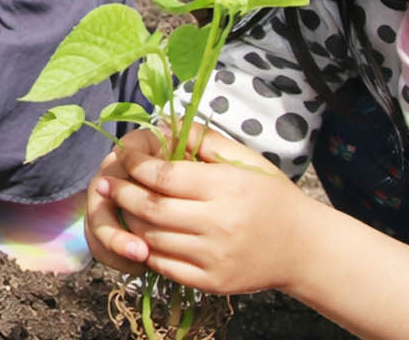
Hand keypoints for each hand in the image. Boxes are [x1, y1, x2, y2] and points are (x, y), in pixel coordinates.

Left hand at [93, 123, 314, 295]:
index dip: (136, 164)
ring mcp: (213, 257)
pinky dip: (146, 250)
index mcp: (226, 188)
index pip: (165, 176)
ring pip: (152, 238)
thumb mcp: (246, 160)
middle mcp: (219, 224)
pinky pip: (164, 266)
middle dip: (122, 193)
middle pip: (151, 209)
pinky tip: (138, 236)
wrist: (303, 248)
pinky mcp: (210, 282)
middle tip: (105, 182)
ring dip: (129, 222)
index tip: (123, 155)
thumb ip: (205, 141)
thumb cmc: (272, 196)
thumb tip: (162, 127)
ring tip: (119, 207)